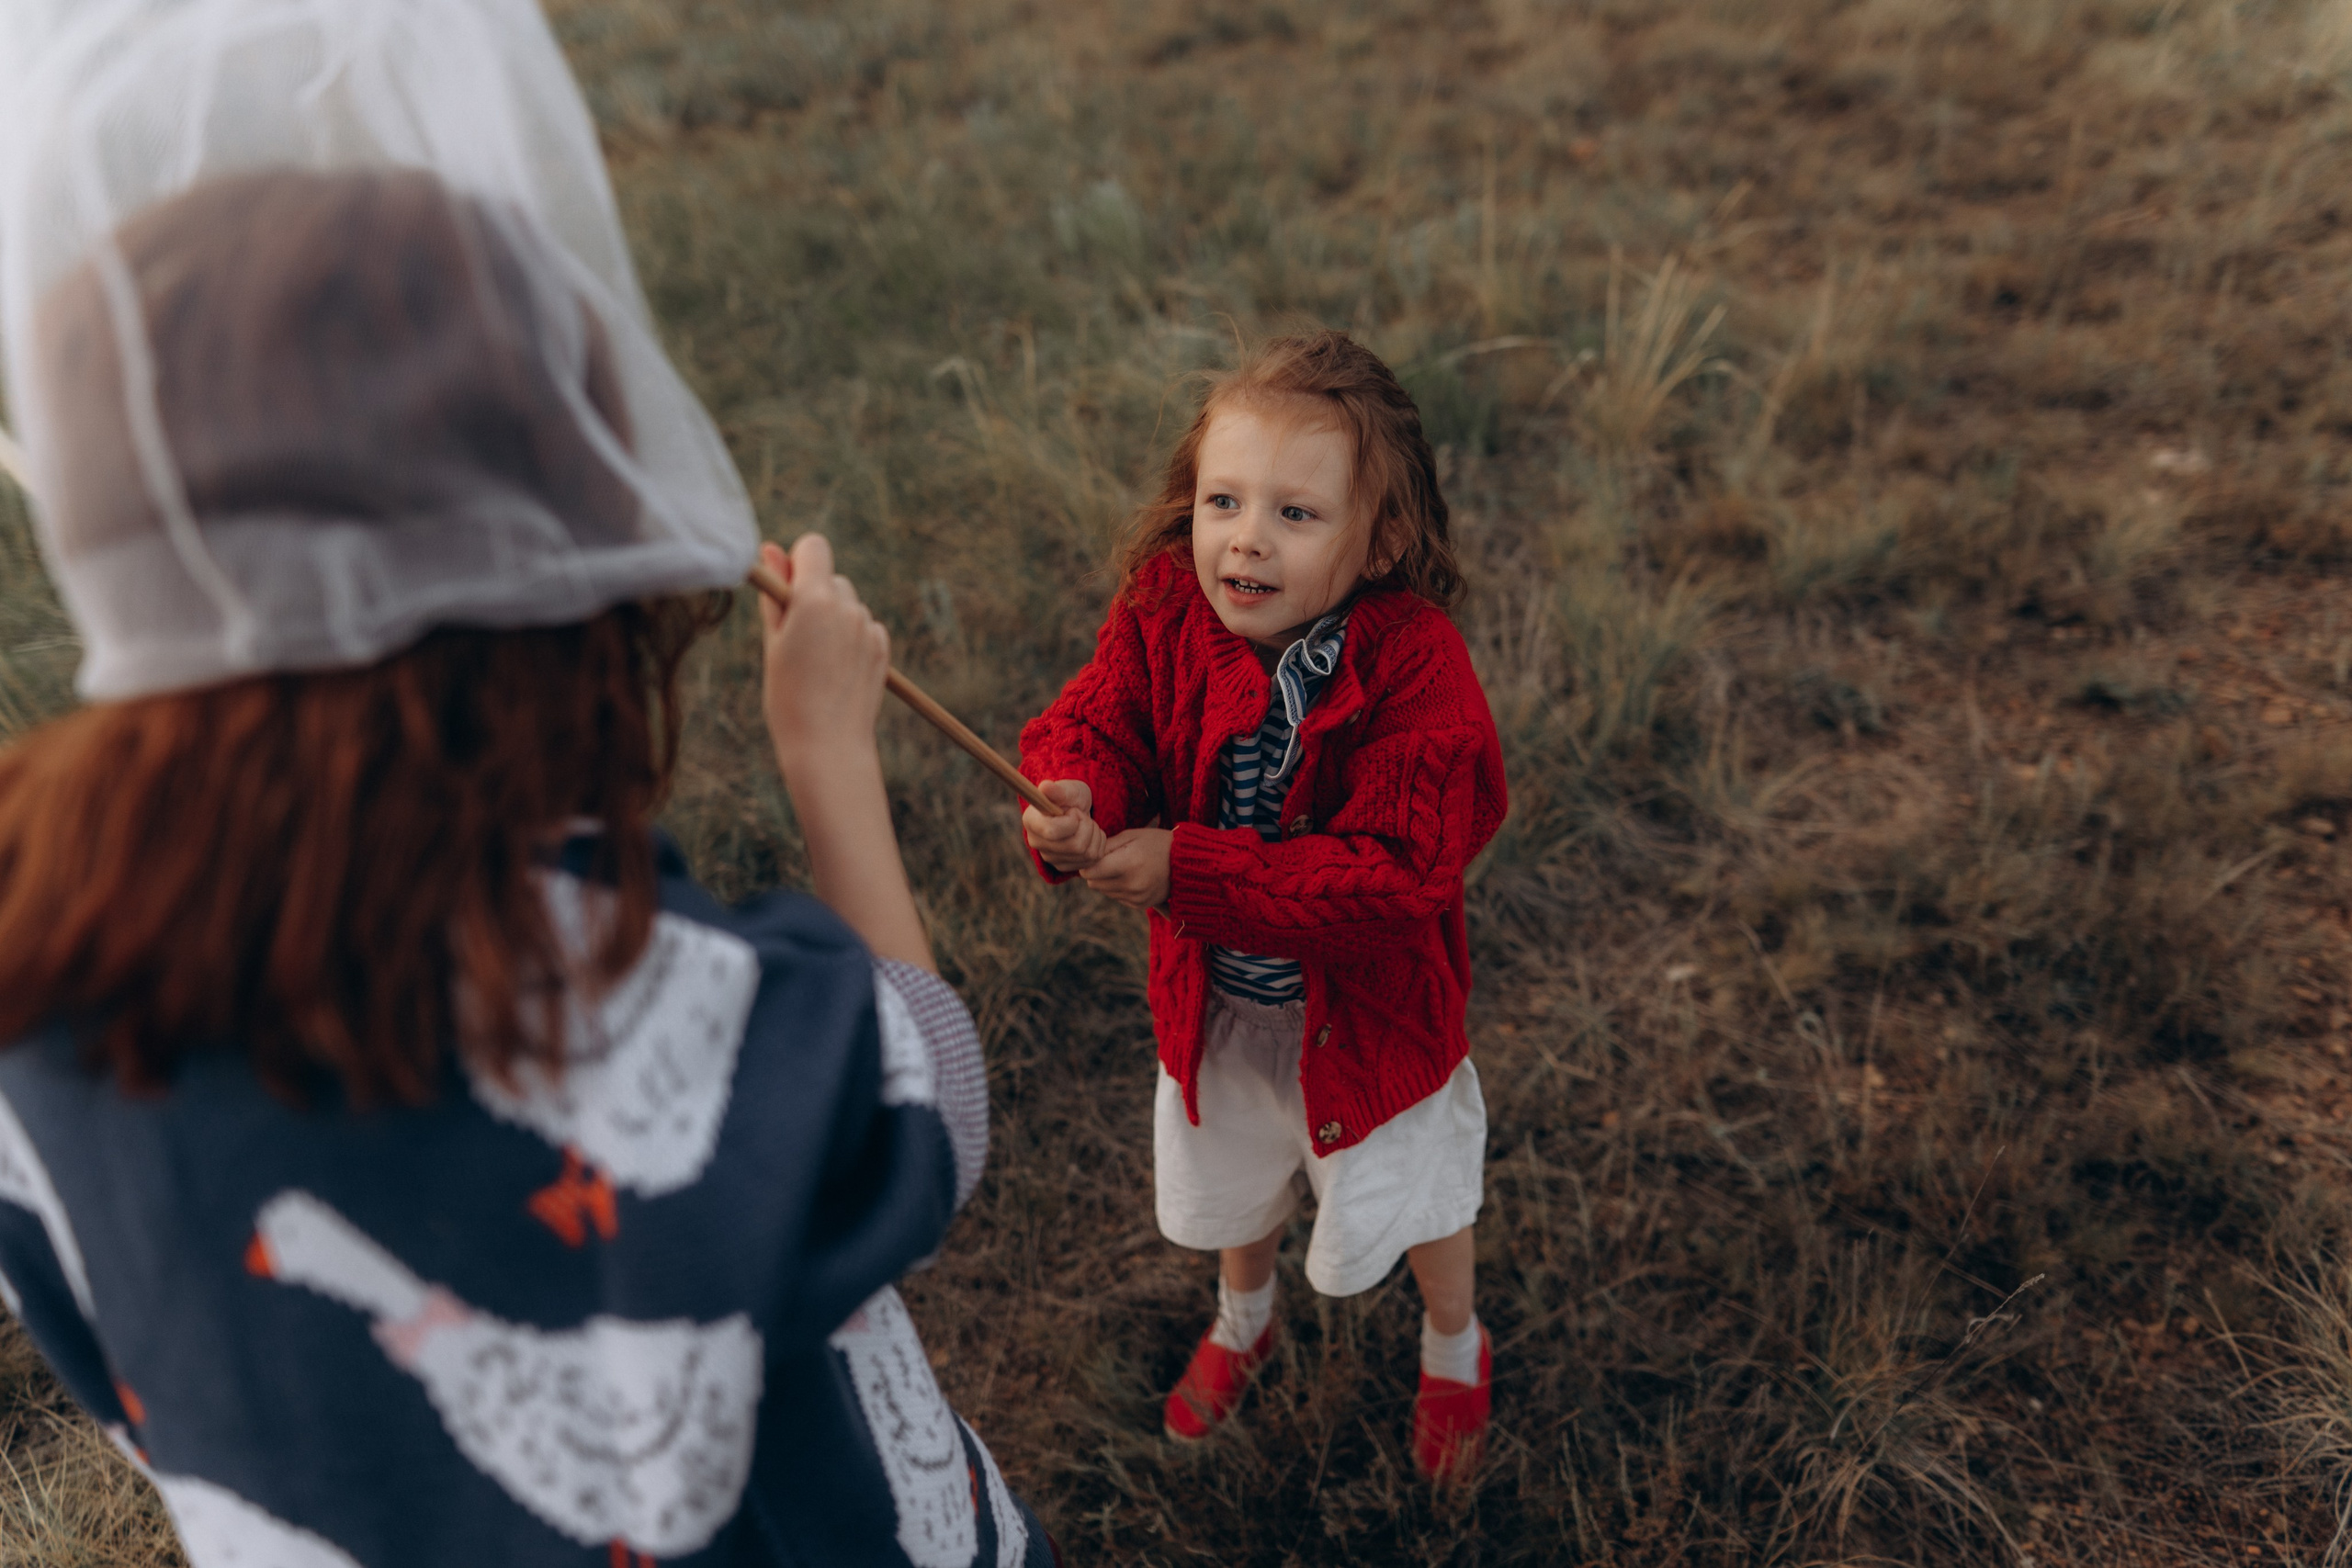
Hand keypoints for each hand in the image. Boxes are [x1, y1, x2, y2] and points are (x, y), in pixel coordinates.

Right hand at [760, 535, 889, 781]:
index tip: (787, 588)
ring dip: (832, 618)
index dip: (798, 562)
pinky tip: (836, 669)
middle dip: (813, 595)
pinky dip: (850, 638)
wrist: (828, 745)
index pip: (813, 546)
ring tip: (815, 661)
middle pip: (830, 578)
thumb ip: (776, 592)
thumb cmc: (788, 695)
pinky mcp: (881, 647)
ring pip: (847, 604)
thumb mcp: (774, 641)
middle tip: (795, 637)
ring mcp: (868, 627)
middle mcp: (847, 607)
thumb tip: (770, 549)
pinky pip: (863, 626)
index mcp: (815, 599)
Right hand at [1023, 780, 1108, 870]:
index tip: (1074, 811)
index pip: (1052, 831)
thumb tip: (1045, 787)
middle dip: (1087, 826)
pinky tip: (1090, 835)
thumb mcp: (1068, 788)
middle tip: (1082, 816)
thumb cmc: (1070, 797)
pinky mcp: (1064, 867)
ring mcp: (1050, 858)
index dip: (1072, 821)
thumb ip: (1058, 789)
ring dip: (1094, 834)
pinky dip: (1098, 845)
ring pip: (1086, 854)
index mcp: (1031, 821)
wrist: (1077, 810)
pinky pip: (1092, 861)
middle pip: (1075, 846)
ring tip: (1086, 824)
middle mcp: (1036, 843)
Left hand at [1080, 827, 1171, 909]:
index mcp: (1128, 864)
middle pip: (1094, 883)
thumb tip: (1083, 856)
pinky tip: (1133, 876)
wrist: (1187, 861)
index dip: (1087, 863)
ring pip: (1104, 891)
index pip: (1090, 872)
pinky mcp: (1141, 904)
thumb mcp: (1131, 836)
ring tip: (1124, 867)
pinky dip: (1119, 888)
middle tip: (1109, 859)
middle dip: (1096, 872)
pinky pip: (1116, 897)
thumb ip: (1105, 846)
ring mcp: (1137, 897)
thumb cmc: (1156, 842)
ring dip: (1107, 880)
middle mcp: (1132, 884)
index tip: (1094, 855)